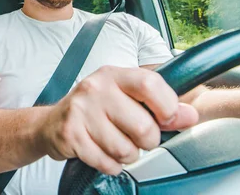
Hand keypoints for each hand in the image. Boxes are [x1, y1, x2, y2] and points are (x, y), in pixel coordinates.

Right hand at [36, 66, 197, 174]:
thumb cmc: (94, 110)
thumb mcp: (124, 98)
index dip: (167, 107)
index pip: (150, 84)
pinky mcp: (71, 134)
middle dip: (147, 141)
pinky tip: (102, 152)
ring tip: (115, 144)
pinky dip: (110, 165)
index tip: (166, 119)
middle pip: (142, 126)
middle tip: (135, 137)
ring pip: (126, 149)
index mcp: (113, 75)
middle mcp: (95, 88)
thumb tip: (190, 115)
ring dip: (127, 155)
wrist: (50, 124)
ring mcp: (80, 111)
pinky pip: (107, 163)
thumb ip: (159, 105)